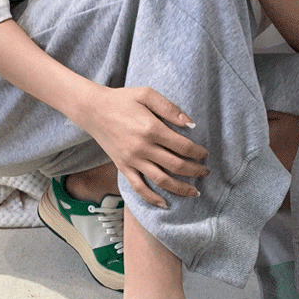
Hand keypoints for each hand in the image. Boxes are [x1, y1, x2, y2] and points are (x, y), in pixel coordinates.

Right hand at [77, 86, 208, 207]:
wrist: (93, 110)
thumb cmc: (122, 100)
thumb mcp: (147, 94)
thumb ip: (170, 108)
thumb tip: (190, 124)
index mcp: (151, 128)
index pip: (183, 146)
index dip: (198, 152)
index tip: (204, 154)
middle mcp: (142, 148)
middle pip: (176, 166)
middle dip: (195, 171)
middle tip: (205, 172)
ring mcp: (132, 160)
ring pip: (161, 180)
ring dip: (181, 188)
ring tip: (195, 191)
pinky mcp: (123, 167)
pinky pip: (139, 188)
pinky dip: (153, 198)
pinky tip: (165, 204)